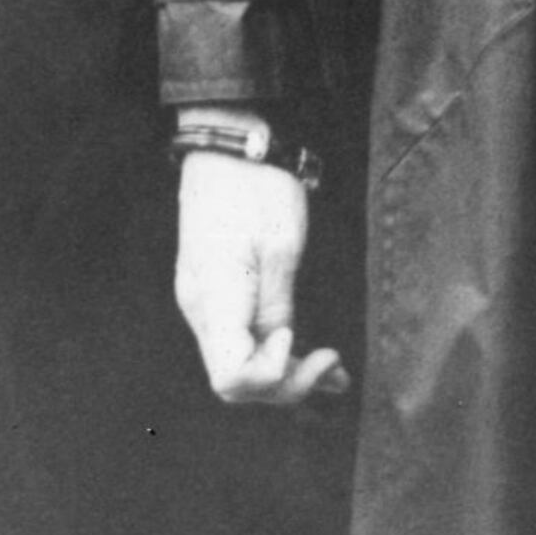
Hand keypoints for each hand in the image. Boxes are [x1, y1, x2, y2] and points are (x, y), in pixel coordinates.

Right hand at [174, 150, 341, 407]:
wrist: (230, 150)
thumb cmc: (257, 190)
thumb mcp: (281, 248)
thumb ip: (278, 306)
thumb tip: (284, 348)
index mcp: (214, 300)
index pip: (231, 378)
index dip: (270, 376)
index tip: (297, 341)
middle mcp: (201, 310)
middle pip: (235, 380)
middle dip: (284, 384)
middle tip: (332, 366)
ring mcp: (205, 303)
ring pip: (239, 363)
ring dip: (285, 372)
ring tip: (334, 372)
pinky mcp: (217, 292)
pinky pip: (240, 338)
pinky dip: (274, 352)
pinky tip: (311, 355)